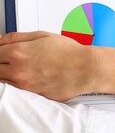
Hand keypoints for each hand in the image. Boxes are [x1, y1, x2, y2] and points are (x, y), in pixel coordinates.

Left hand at [0, 31, 114, 100]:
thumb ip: (17, 37)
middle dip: (0, 65)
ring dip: (7, 76)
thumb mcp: (42, 35)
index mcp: (17, 53)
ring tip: (21, 70)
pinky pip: (19, 93)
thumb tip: (2, 40)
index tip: (2, 53)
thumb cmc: (70, 52)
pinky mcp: (35, 96)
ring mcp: (26, 86)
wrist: (87, 69)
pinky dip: (19, 87)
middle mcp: (18, 71)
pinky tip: (29, 79)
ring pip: (4, 84)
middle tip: (8, 62)